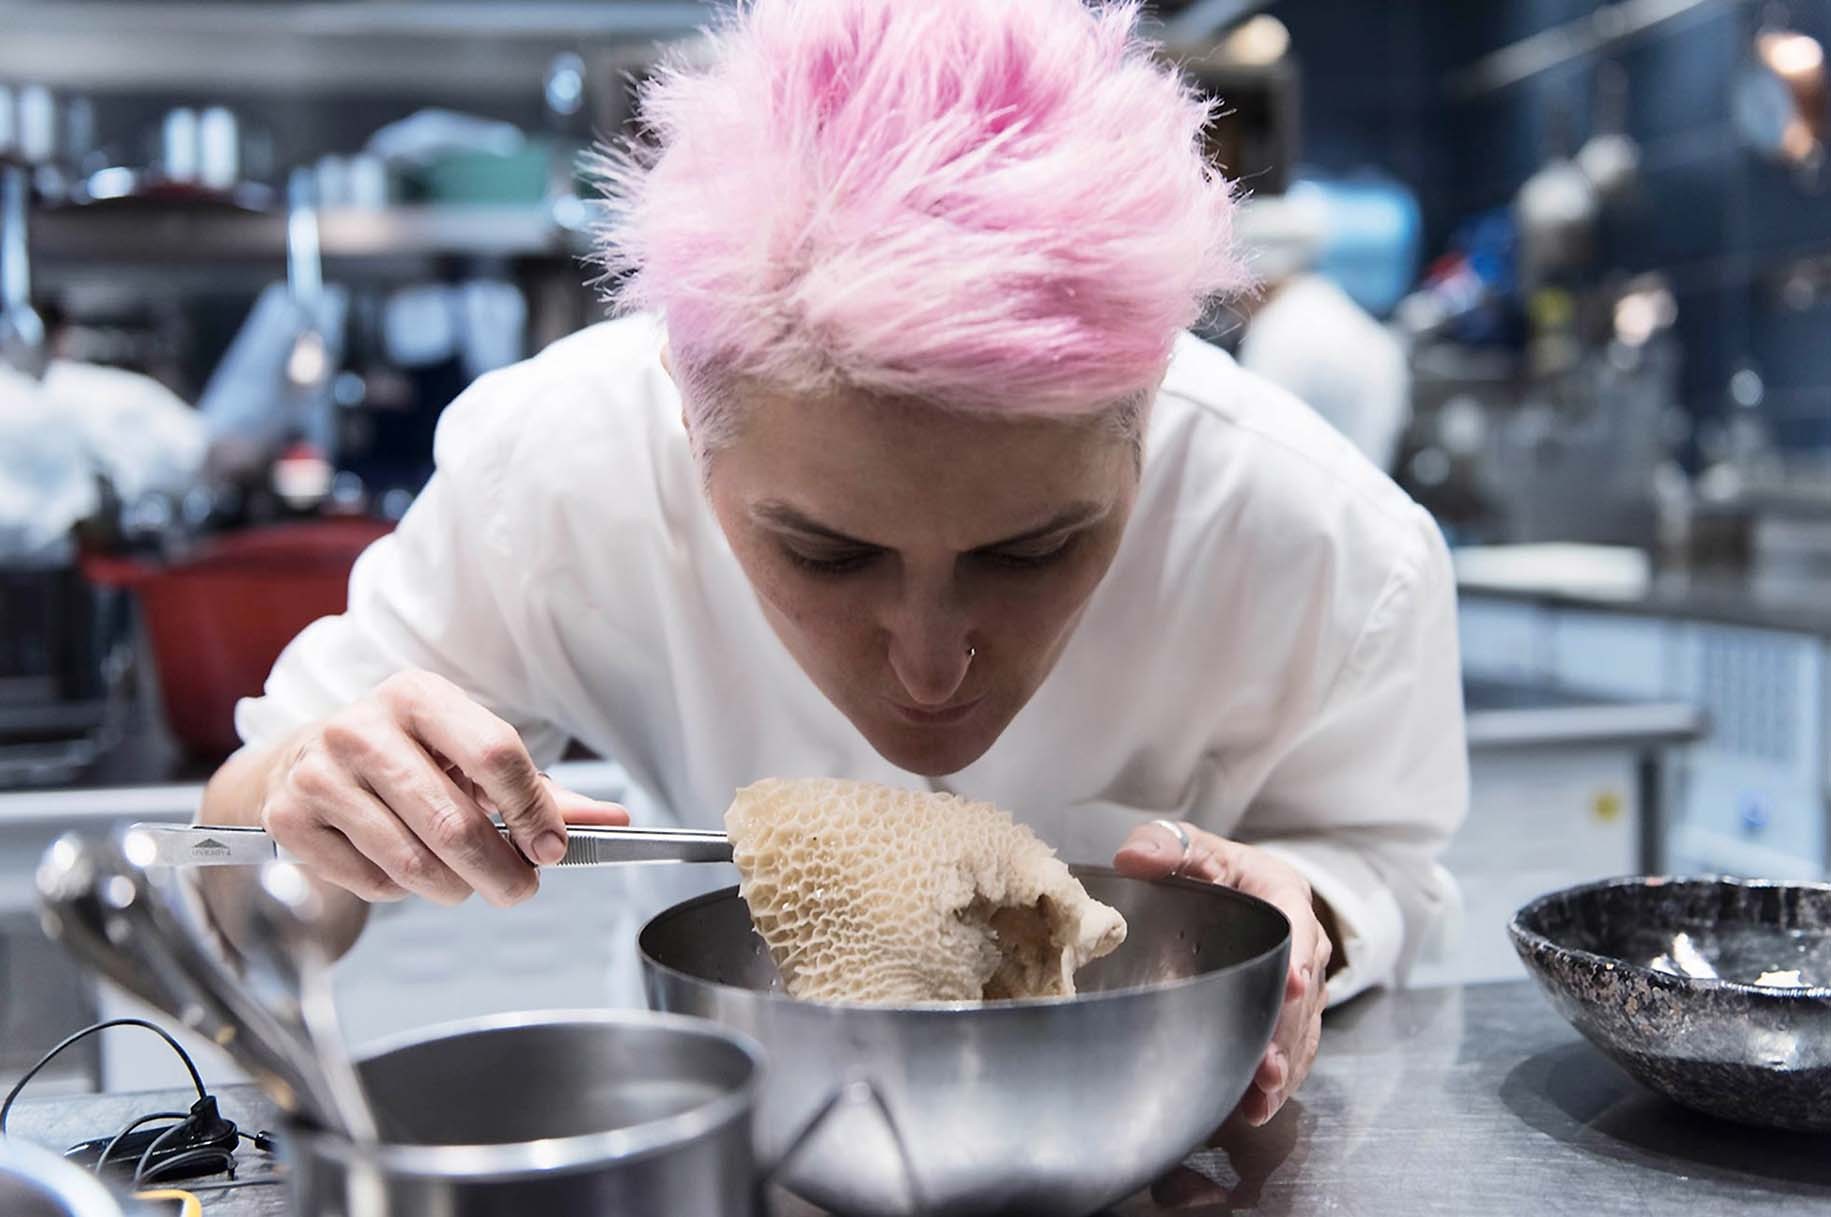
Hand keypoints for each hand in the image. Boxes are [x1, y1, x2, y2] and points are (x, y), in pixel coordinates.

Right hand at [256, 670, 628, 907]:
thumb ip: (540, 792)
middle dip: (502, 871)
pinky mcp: (290, 820)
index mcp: (418, 695)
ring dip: (455, 886)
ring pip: (415, 862)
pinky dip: (402, 890)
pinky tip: (402, 865)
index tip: (552, 848)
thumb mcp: (469, 755)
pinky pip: (372, 881)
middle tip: (520, 889)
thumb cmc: (409, 757)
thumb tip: (612, 822)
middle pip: (455, 821)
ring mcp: (319, 773)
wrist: (307, 761)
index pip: (496, 754)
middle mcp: (362, 727)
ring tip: (463, 879)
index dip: (533, 811)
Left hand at [1114, 821, 1331, 1125]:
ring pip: (1302, 1028)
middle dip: (1286, 1028)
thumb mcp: (1192, 847)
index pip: (1297, 924)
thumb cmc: (1212, 867)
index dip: (1297, 955)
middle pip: (1303, 991)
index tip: (1293, 984)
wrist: (1235, 886)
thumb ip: (1166, 847)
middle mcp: (1303, 942)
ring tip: (1263, 1093)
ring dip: (1285, 1063)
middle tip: (1269, 1063)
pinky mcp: (1289, 1014)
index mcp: (1283, 894)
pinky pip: (1294, 1049)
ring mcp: (1301, 983)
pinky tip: (1256, 1107)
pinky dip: (1279, 1080)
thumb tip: (1133, 858)